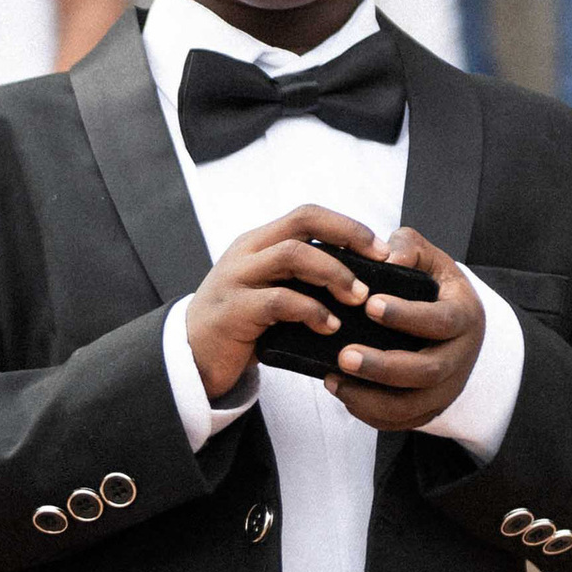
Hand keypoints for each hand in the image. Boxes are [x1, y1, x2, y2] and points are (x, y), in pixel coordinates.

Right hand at [182, 204, 384, 402]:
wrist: (190, 357)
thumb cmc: (241, 326)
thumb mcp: (268, 292)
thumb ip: (299, 280)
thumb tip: (360, 281)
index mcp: (257, 242)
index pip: (308, 214)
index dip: (348, 226)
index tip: (381, 250)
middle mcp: (246, 252)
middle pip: (303, 221)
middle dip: (348, 237)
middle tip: (379, 265)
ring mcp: (237, 278)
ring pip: (293, 255)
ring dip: (334, 274)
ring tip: (358, 298)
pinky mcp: (234, 310)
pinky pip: (280, 300)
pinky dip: (312, 311)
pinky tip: (329, 326)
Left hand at [322, 228, 485, 430]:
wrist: (456, 326)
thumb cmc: (435, 288)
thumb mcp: (430, 260)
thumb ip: (408, 248)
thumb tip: (388, 259)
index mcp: (464, 317)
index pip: (440, 321)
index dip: (407, 315)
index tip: (370, 305)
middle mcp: (459, 358)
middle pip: (426, 372)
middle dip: (383, 366)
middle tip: (345, 355)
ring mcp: (445, 389)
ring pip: (411, 406)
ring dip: (370, 397)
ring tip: (333, 378)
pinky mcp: (428, 409)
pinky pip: (399, 421)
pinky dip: (369, 413)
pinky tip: (342, 392)